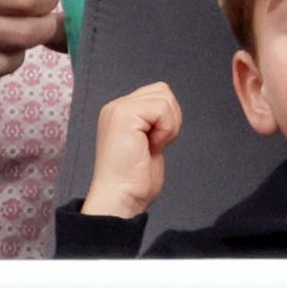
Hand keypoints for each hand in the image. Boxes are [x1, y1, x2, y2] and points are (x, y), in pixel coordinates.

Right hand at [82, 82, 182, 218]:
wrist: (121, 197)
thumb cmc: (133, 179)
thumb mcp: (147, 141)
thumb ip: (153, 121)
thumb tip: (170, 110)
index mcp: (121, 112)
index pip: (158, 94)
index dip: (167, 118)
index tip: (154, 143)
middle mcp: (116, 106)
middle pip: (163, 91)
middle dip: (170, 118)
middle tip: (154, 143)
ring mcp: (118, 109)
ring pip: (164, 98)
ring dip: (168, 125)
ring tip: (151, 145)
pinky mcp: (124, 114)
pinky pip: (162, 109)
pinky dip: (165, 130)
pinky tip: (150, 146)